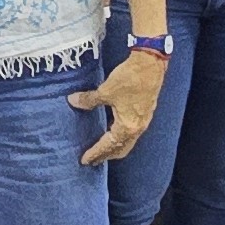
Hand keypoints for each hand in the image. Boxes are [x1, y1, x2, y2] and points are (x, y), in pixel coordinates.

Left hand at [72, 49, 166, 165]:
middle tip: (94, 159)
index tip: (85, 160)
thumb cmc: (130, 78)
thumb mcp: (106, 90)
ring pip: (128, 141)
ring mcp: (143, 121)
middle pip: (121, 149)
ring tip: (102, 148)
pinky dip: (121, 136)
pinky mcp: (145, 112)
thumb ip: (89, 99)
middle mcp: (137, 128)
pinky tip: (113, 130)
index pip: (109, 146)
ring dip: (115, 147)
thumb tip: (73, 101)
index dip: (96, 153)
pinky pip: (132, 132)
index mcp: (127, 126)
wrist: (150, 63)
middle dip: (107, 155)